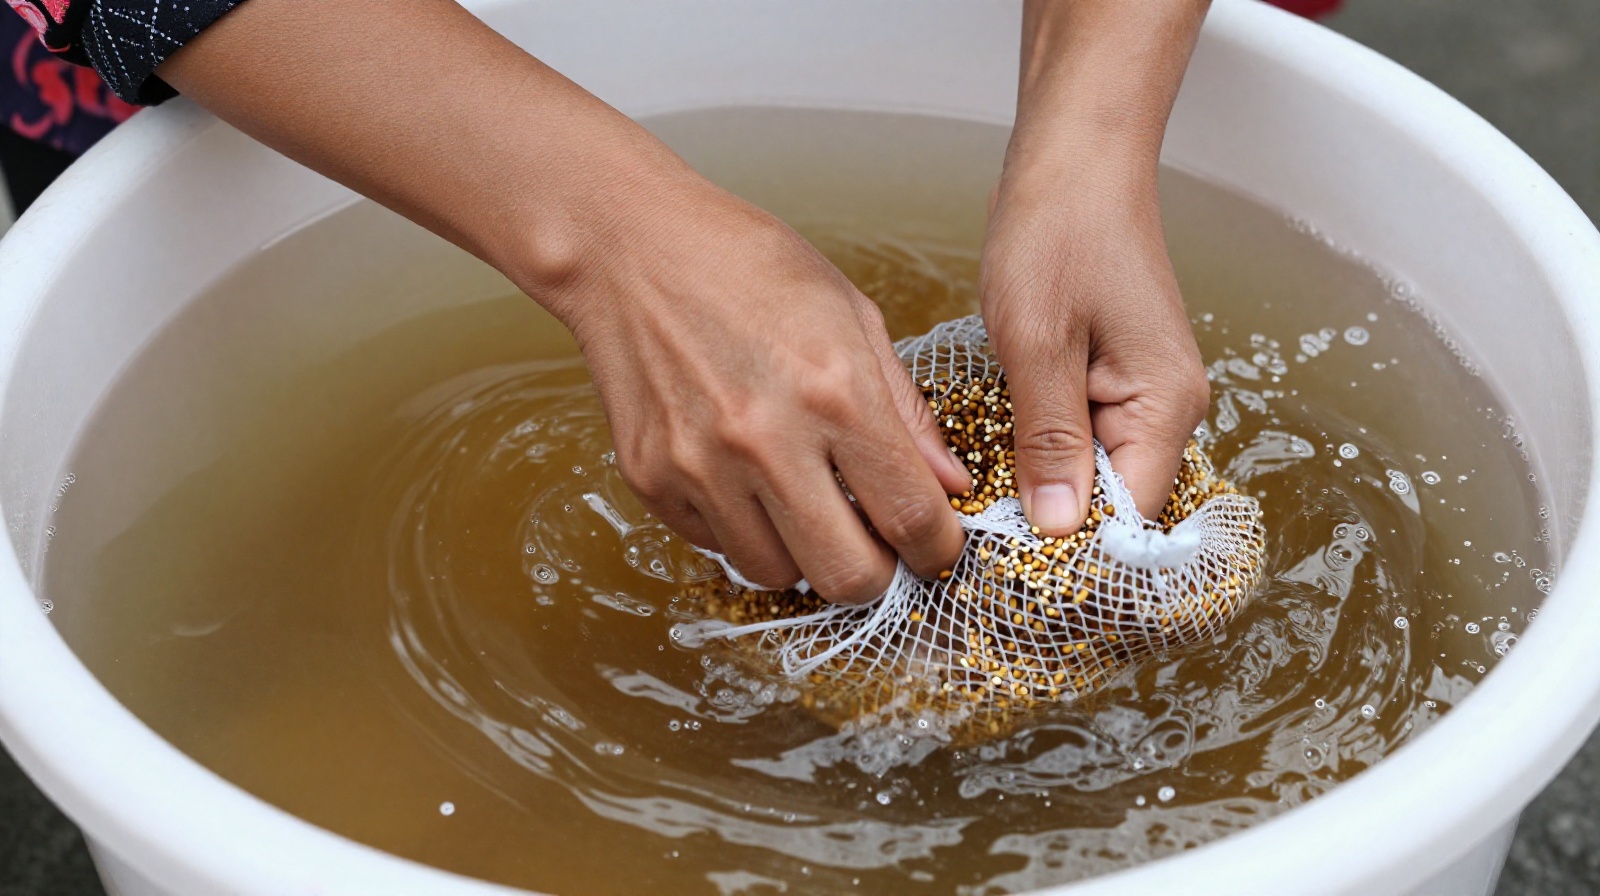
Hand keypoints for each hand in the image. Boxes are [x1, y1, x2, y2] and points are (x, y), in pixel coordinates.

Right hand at [539, 156, 972, 603]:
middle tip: (876, 543)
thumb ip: (906, 411)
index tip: (936, 546)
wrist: (628, 245)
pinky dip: (743, 529)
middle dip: (876, 574)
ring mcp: (701, 466)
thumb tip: (950, 485)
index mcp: (835, 391)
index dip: (938, 549)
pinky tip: (746, 476)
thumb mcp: (851, 315)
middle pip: (847, 576)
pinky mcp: (652, 480)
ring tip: (804, 500)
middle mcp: (768, 440)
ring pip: (778, 575)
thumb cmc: (745, 264)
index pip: (912, 518)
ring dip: (804, 553)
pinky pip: (717, 547)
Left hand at [981, 160, 1208, 533]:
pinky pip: (1077, 443)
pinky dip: (1037, 459)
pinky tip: (991, 472)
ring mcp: (1140, 396)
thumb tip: (1056, 532)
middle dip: (1051, 536)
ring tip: (975, 528)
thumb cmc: (1058, 231)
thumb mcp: (1039, 342)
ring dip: (1039, 500)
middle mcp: (1166, 411)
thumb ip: (1049, 440)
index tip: (1006, 582)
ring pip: (1091, 480)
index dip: (1071, 557)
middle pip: (1113, 509)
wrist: (1074, 158)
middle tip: (976, 562)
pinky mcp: (1109, 380)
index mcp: (1165, 407)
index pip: (1129, 521)